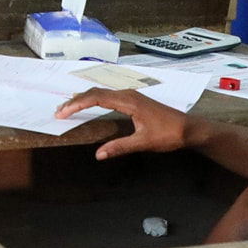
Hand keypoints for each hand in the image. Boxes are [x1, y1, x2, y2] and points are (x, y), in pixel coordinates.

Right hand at [56, 87, 191, 160]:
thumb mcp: (143, 143)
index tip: (62, 112)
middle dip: (75, 101)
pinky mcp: (133, 99)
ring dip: (83, 99)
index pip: (95, 98)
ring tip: (68, 107)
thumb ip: (120, 147)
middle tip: (59, 111)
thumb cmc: (168, 134)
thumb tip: (99, 155)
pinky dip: (93, 99)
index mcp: (128, 101)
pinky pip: (108, 95)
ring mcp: (131, 95)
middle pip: (95, 92)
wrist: (189, 128)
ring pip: (101, 92)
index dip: (76, 104)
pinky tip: (89, 104)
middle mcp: (127, 94)